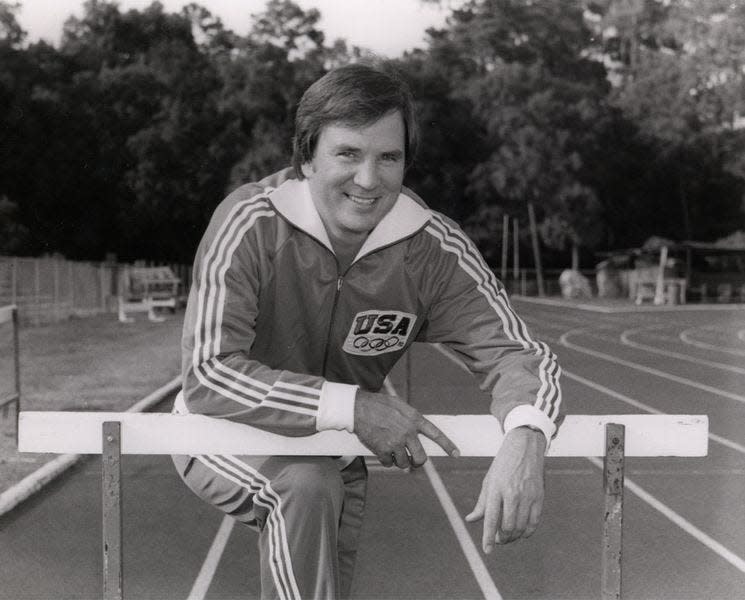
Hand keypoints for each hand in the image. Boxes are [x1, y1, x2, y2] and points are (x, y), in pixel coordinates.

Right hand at [354, 390, 459, 468]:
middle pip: (421, 458)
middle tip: (413, 461)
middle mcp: (408, 432)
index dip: (447, 445)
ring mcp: (396, 442)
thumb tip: (417, 430)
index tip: (457, 454)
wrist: (358, 408)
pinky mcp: (383, 450)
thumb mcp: (400, 405)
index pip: (436, 434)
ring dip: (399, 461)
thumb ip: (411, 418)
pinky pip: (389, 463)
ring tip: (392, 452)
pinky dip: (386, 461)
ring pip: (404, 463)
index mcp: (414, 419)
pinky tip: (381, 451)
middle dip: (417, 462)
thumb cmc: (378, 405)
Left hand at [465, 427, 545, 552]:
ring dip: (514, 537)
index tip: (487, 551)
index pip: (491, 519)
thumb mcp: (488, 480)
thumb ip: (481, 503)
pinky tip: (522, 533)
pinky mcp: (539, 496)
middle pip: (508, 526)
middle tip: (498, 540)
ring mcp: (527, 495)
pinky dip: (528, 532)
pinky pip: (534, 521)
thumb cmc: (503, 465)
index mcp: (496, 488)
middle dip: (502, 539)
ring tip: (508, 537)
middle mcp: (512, 493)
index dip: (488, 537)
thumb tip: (471, 520)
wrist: (524, 447)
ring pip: (522, 527)